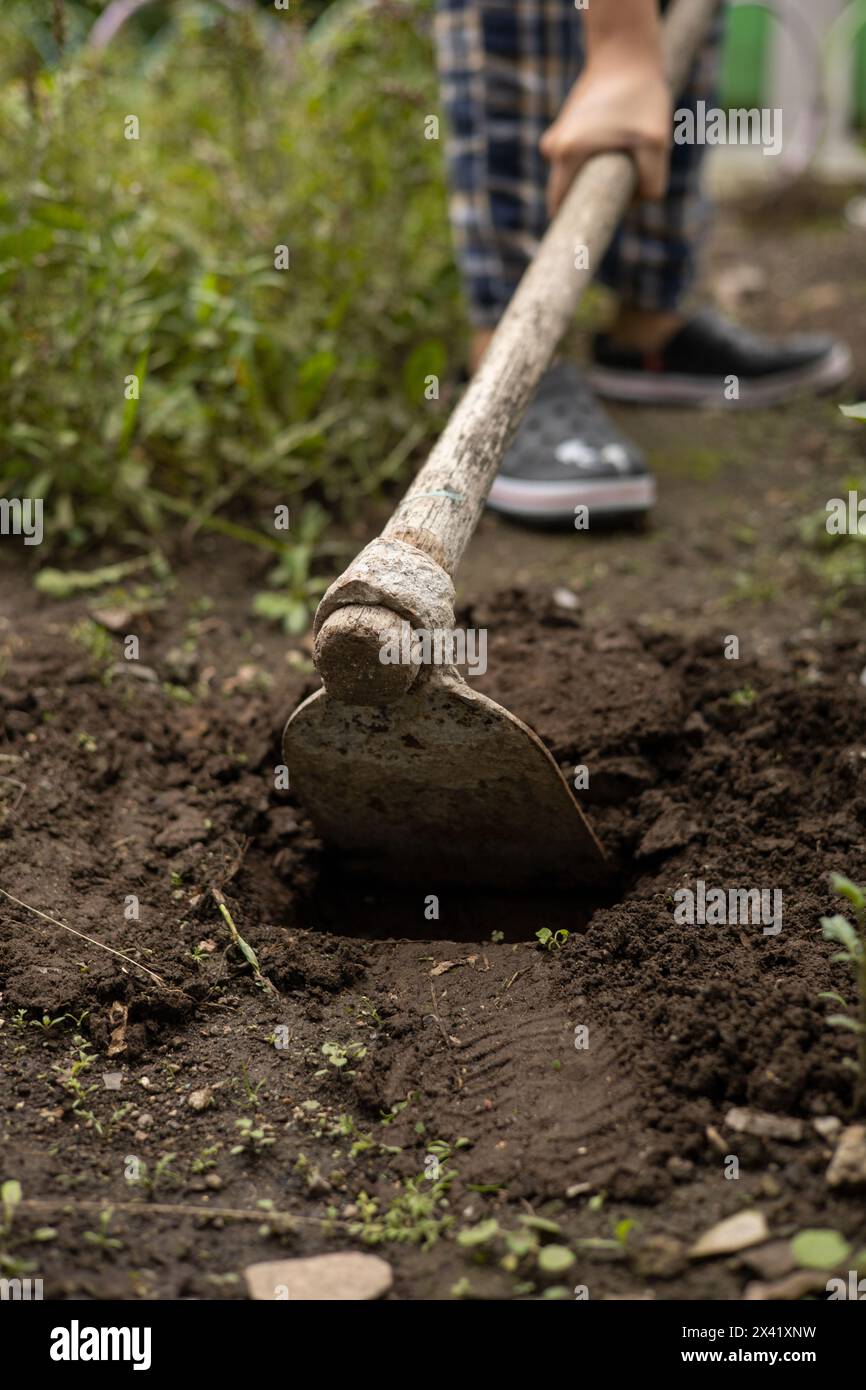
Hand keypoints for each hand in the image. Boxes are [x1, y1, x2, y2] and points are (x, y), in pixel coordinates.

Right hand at [540, 55, 671, 216]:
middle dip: (594, 195)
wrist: (627, 52)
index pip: (558, 207)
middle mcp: (554, 148)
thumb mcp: (657, 143)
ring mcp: (557, 137)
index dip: (572, 225)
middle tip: (622, 181)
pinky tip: (617, 136)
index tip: (584, 239)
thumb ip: (651, 185)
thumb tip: (636, 205)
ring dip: (599, 173)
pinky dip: (597, 157)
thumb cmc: (642, 97)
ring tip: (624, 149)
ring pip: (577, 175)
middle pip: (569, 193)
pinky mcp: (566, 128)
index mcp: (566, 154)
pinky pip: (580, 158)